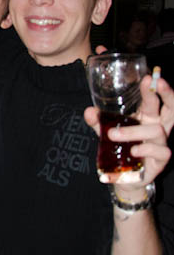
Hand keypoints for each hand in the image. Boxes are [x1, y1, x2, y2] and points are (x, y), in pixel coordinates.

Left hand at [84, 74, 170, 190]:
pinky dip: (145, 149)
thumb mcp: (107, 133)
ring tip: (113, 135)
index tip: (148, 76)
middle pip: (172, 108)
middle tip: (157, 83)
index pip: (155, 98)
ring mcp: (161, 143)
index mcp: (148, 117)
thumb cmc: (121, 150)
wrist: (125, 177)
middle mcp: (157, 127)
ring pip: (157, 131)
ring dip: (134, 131)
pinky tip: (133, 151)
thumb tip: (89, 111)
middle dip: (168, 93)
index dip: (155, 86)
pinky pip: (161, 151)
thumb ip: (98, 122)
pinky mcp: (161, 160)